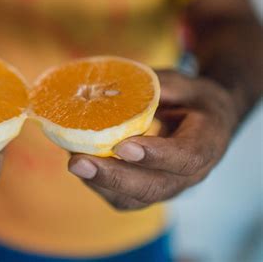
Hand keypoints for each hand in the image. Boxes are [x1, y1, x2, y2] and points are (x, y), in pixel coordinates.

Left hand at [68, 70, 237, 209]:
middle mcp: (190, 174)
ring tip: (73, 163)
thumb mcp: (183, 83)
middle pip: (153, 187)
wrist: (206, 124)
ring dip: (99, 183)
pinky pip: (121, 198)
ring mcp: (167, 187)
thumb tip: (109, 85)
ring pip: (133, 199)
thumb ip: (155, 85)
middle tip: (78, 162)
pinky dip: (97, 184)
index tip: (123, 146)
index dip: (156, 155)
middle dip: (113, 177)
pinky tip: (78, 162)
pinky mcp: (146, 192)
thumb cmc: (192, 100)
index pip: (186, 156)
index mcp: (208, 142)